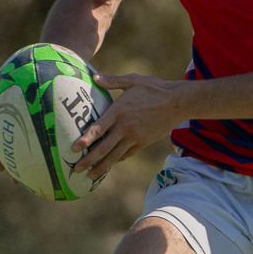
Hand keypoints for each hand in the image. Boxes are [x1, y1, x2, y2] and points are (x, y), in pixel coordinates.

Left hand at [70, 74, 184, 180]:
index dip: (85, 140)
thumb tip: (95, 77)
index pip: (98, 129)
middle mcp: (125, 127)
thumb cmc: (155, 88)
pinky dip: (117, 160)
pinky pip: (127, 154)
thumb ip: (112, 81)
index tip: (74, 149)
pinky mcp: (143, 142)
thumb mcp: (133, 80)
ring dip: (101, 167)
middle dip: (89, 160)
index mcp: (119, 111)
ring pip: (115, 156)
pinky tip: (109, 164)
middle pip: (104, 148)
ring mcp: (135, 137)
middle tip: (76, 169)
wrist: (178, 102)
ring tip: (90, 176)